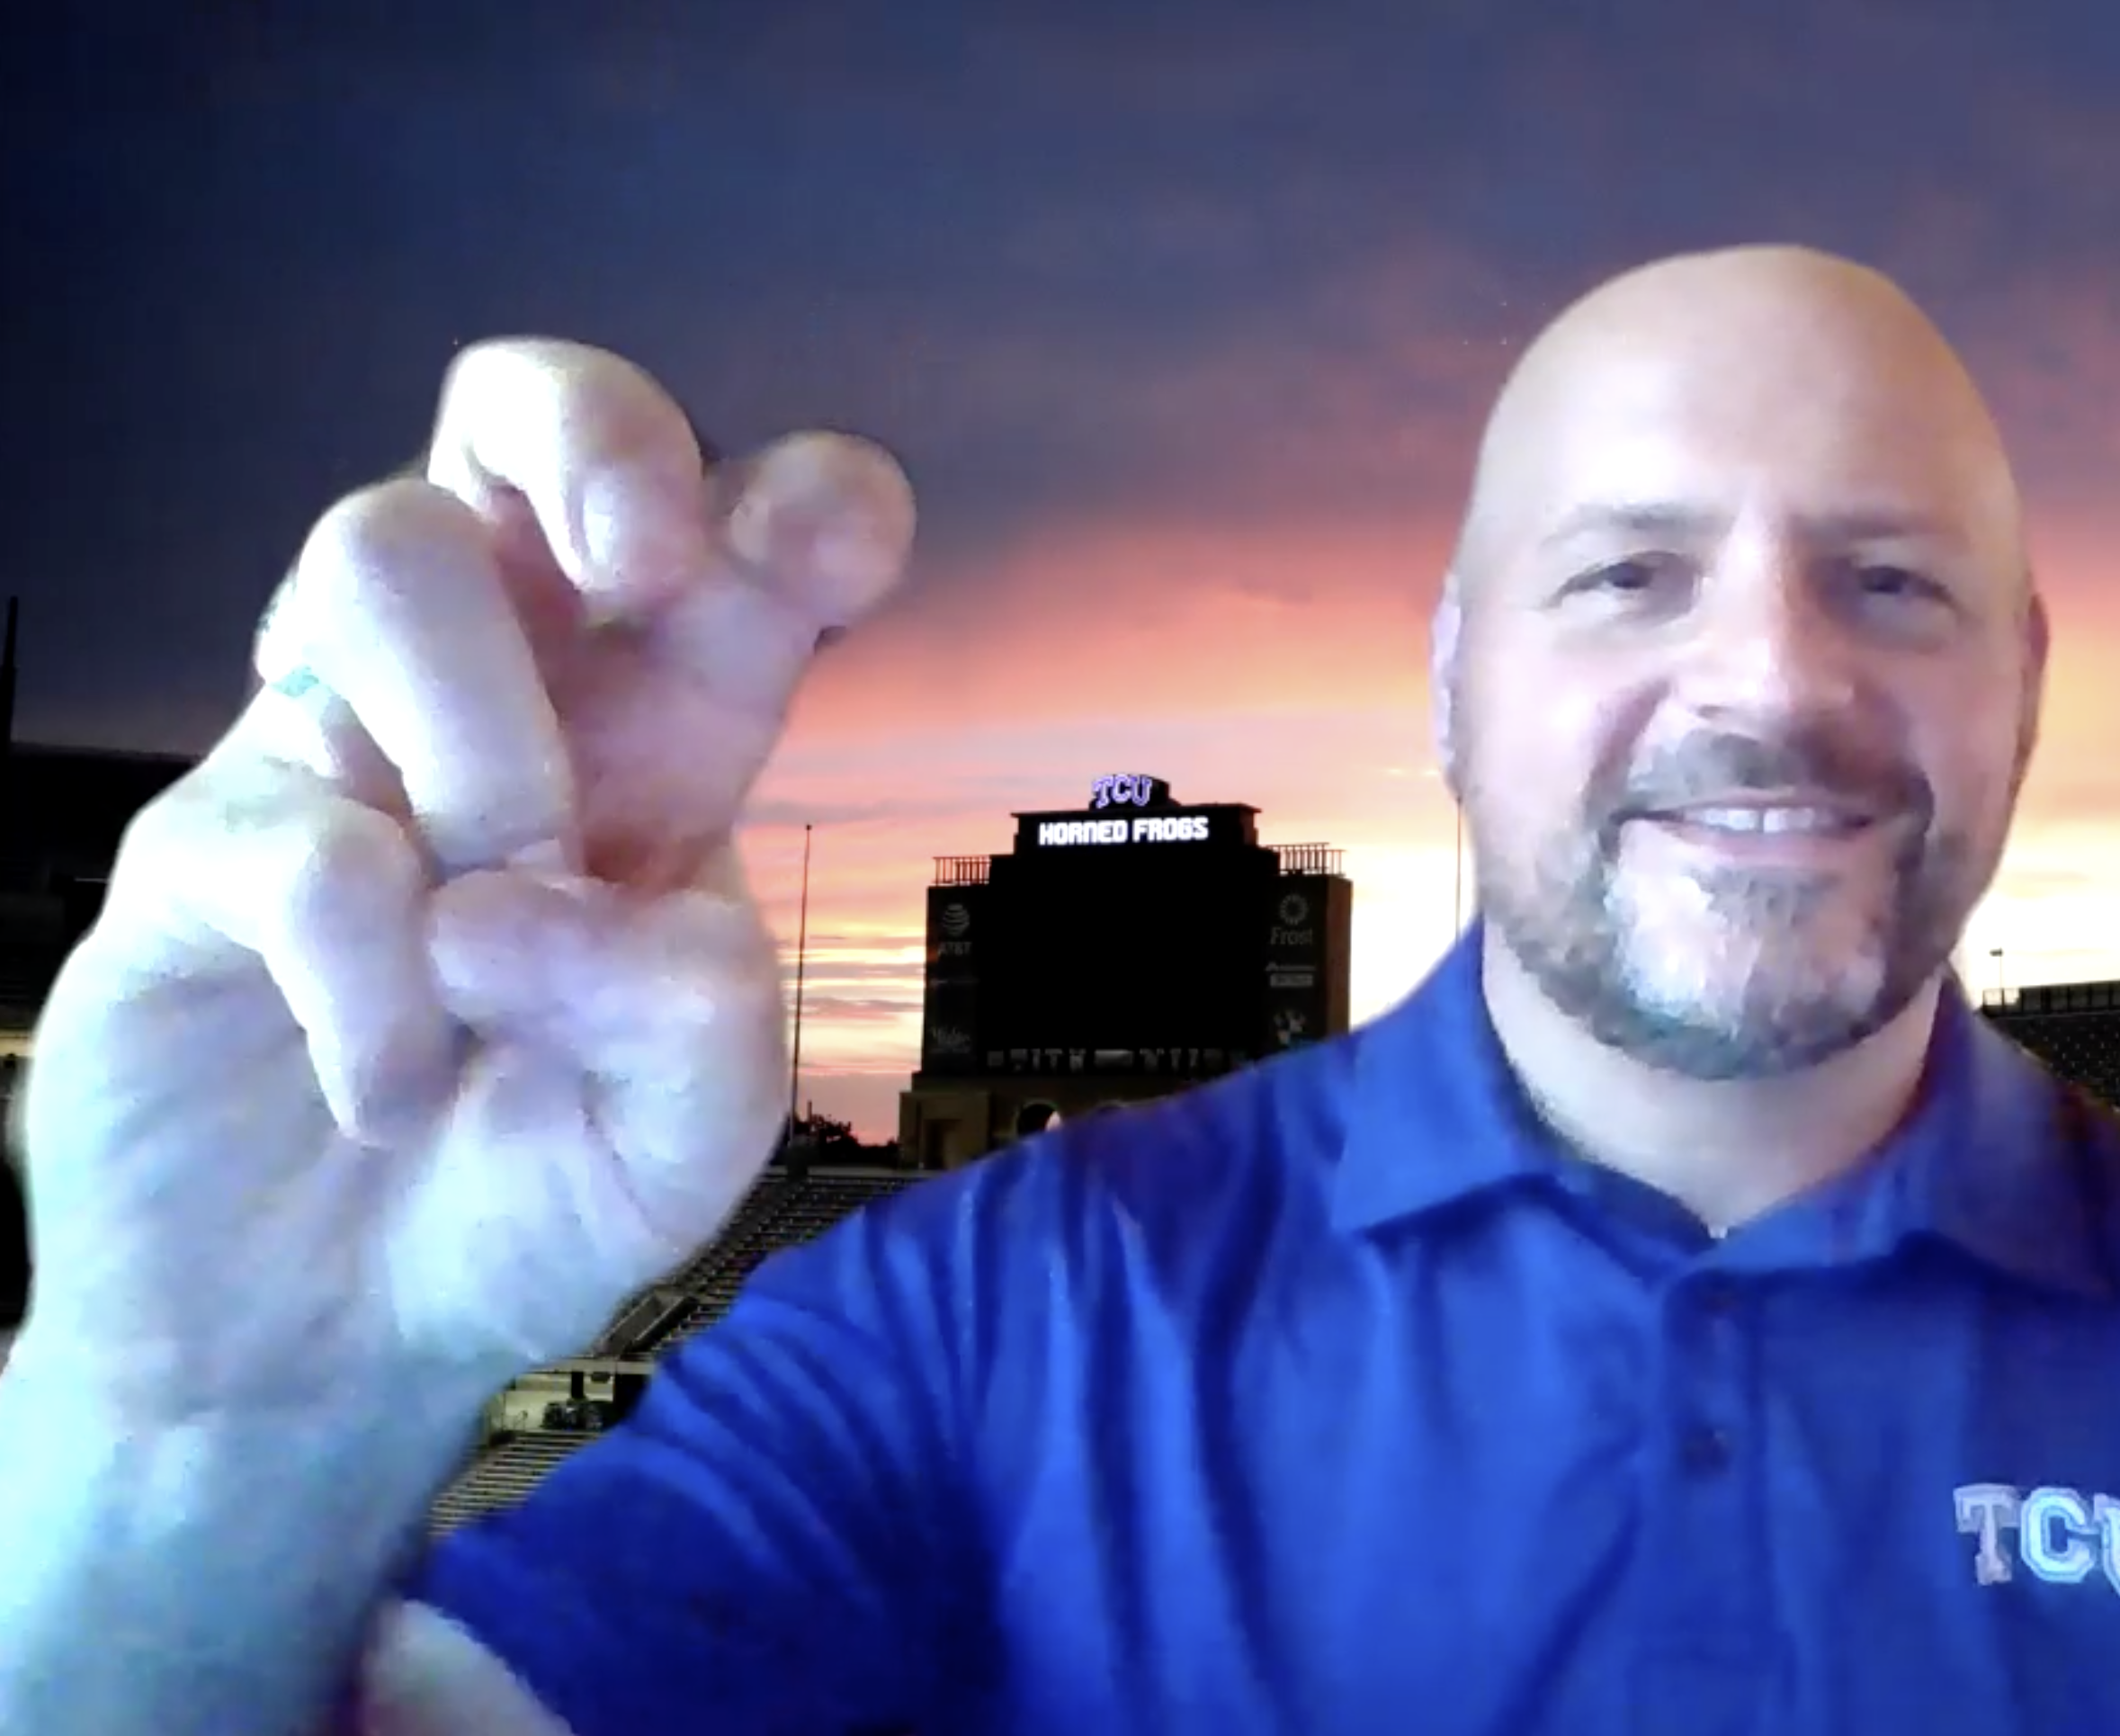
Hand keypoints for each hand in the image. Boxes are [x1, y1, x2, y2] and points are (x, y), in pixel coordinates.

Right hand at [13, 340, 913, 1420]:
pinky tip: (391, 1090)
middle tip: (645, 564)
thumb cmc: (530, 1193)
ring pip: (384, 557)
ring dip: (485, 739)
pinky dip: (373, 983)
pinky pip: (292, 831)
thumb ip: (700, 1020)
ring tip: (496, 940)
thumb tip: (551, 898)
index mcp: (661, 733)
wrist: (327, 1346)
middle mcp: (499, 700)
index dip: (804, 496)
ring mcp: (331, 752)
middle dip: (592, 429)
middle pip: (506, 412)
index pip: (731, 531)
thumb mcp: (688, 1137)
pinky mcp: (196, 853)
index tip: (829, 555)